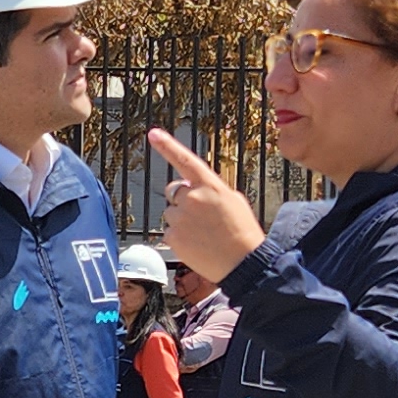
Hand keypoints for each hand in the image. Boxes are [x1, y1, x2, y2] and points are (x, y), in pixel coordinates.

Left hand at [146, 130, 265, 291]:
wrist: (244, 264)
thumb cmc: (243, 233)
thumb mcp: (234, 200)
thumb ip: (211, 190)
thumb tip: (194, 188)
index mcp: (210, 186)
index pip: (185, 160)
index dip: (167, 146)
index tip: (153, 134)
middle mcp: (193, 198)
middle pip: (175, 191)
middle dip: (184, 200)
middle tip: (203, 218)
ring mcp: (181, 218)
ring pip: (171, 213)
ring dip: (182, 220)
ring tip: (203, 234)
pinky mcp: (173, 237)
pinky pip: (169, 232)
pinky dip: (179, 238)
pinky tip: (197, 244)